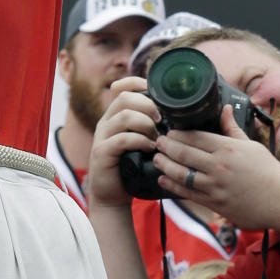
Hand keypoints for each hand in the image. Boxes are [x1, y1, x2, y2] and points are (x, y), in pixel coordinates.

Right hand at [88, 77, 160, 207]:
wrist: (112, 195)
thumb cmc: (131, 168)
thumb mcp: (139, 142)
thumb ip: (149, 128)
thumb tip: (177, 117)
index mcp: (115, 116)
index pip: (121, 87)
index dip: (137, 83)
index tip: (154, 91)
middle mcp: (106, 122)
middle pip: (125, 97)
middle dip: (148, 105)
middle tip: (162, 120)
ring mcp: (102, 136)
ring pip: (124, 116)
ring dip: (146, 124)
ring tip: (157, 137)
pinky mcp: (102, 152)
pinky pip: (122, 139)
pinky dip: (139, 141)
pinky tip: (149, 149)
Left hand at [154, 104, 279, 231]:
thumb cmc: (268, 171)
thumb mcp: (250, 144)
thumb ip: (232, 128)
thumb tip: (225, 108)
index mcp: (226, 148)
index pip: (194, 137)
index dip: (176, 134)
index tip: (168, 132)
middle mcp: (218, 166)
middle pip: (183, 153)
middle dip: (166, 147)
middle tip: (157, 142)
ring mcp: (215, 186)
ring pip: (181, 174)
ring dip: (164, 165)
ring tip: (157, 159)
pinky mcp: (214, 203)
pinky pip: (188, 193)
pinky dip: (172, 186)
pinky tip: (164, 180)